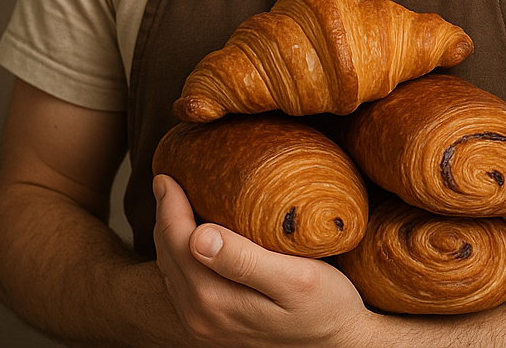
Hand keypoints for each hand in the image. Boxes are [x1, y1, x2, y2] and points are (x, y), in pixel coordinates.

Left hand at [152, 174, 375, 346]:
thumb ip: (245, 260)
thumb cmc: (325, 305)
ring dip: (170, 234)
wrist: (339, 344)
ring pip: (170, 271)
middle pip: (168, 256)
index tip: (169, 174)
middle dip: (165, 215)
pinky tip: (194, 237)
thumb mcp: (295, 278)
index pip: (178, 242)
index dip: (170, 205)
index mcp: (216, 301)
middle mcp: (203, 317)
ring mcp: (205, 326)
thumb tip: (198, 236)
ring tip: (177, 201)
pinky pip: (181, 285)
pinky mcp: (213, 327)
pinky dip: (179, 255)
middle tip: (170, 180)